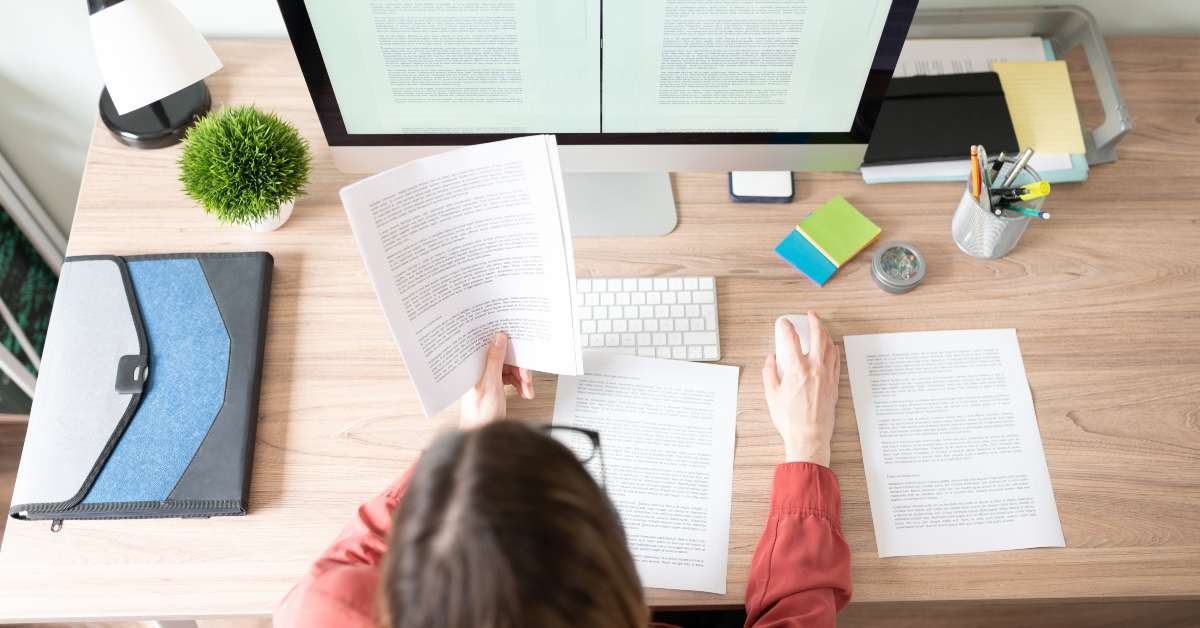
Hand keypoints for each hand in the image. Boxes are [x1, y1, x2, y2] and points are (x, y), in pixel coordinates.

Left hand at [459, 332, 534, 428]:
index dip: (504, 344)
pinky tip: (524, 392)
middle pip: (504, 359)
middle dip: (518, 368)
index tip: (518, 345)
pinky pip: (510, 378)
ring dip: (521, 378)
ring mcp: (487, 378)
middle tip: (526, 377)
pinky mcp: (494, 386)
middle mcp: (479, 370)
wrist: (482, 434)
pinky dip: (520, 384)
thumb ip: (494, 360)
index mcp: (473, 366)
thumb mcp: (490, 384)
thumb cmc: (479, 415)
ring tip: (527, 389)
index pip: (490, 347)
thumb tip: (499, 339)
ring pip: (510, 369)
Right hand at [762, 312, 840, 466]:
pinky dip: (833, 350)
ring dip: (825, 333)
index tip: (784, 323)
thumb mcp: (771, 395)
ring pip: (830, 346)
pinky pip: (836, 361)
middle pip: (818, 336)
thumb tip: (771, 358)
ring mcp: (827, 376)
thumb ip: (769, 372)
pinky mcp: (834, 384)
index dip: (787, 327)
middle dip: (814, 321)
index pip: (791, 339)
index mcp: (796, 369)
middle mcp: (814, 369)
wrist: (809, 436)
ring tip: (821, 328)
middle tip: (811, 315)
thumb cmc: (790, 419)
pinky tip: (831, 348)